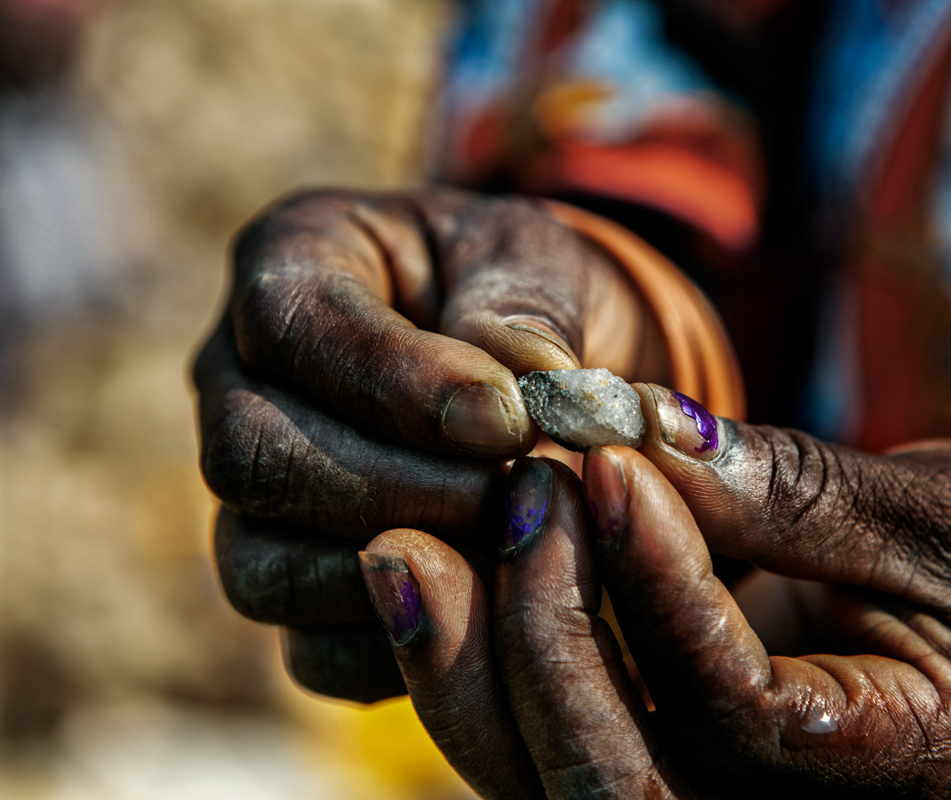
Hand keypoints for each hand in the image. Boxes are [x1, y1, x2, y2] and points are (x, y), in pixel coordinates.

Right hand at [193, 187, 666, 700]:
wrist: (543, 370)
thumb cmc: (530, 291)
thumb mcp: (541, 259)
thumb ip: (527, 308)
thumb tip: (527, 387)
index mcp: (293, 265)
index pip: (291, 325)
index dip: (394, 383)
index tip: (507, 421)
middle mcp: (243, 384)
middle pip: (250, 458)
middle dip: (395, 488)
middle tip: (514, 493)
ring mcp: (257, 497)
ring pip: (261, 567)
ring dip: (395, 571)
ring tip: (510, 546)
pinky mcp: (299, 585)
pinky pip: (310, 650)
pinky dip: (403, 643)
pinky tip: (489, 604)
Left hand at [360, 386, 950, 797]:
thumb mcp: (943, 518)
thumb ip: (796, 491)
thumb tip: (641, 436)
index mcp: (901, 772)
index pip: (742, 716)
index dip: (660, 590)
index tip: (608, 462)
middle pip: (616, 791)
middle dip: (537, 642)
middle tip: (506, 496)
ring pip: (558, 782)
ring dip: (473, 664)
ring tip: (412, 542)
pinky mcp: (674, 760)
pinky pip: (554, 741)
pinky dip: (486, 664)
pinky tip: (440, 570)